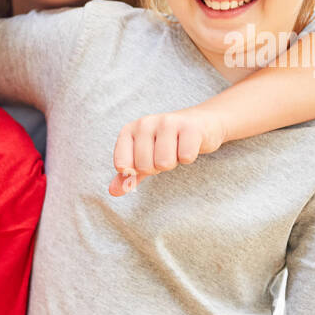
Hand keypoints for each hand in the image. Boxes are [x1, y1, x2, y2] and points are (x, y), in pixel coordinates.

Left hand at [110, 108, 225, 195]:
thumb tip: (113, 192)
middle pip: (144, 166)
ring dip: (173, 162)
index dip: (136, 170)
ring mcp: (167, 123)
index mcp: (129, 130)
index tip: (146, 159)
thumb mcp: (144, 157)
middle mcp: (145, 123)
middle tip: (165, 153)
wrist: (202, 122)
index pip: (122, 166)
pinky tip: (189, 145)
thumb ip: (128, 175)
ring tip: (176, 149)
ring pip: (164, 163)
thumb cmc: (168, 142)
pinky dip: (188, 157)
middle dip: (157, 167)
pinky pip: (185, 157)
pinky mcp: (190, 128)